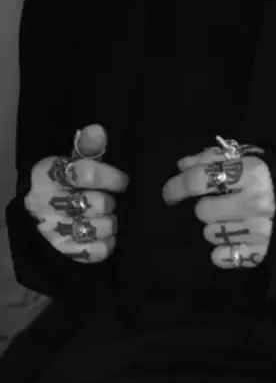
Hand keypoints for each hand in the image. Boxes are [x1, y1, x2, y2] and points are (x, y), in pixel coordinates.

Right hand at [24, 124, 128, 263]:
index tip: (123, 181)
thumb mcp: (73, 162)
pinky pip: (99, 250)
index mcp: (47, 174)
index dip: (111, 177)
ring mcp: (54, 230)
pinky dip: (108, 243)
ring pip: (100, 227)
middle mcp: (45, 203)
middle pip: (98, 203)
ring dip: (110, 223)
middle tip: (108, 202)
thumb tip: (99, 130)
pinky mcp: (66, 252)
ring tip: (106, 219)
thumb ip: (88, 148)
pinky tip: (103, 236)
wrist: (44, 219)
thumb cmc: (66, 186)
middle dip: (109, 202)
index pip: (85, 173)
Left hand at [162, 147, 275, 268]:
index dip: (176, 186)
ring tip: (234, 221)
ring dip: (216, 227)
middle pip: (202, 211)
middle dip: (207, 206)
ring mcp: (258, 231)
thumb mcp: (255, 158)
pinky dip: (223, 251)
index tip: (170, 194)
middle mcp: (253, 203)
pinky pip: (222, 257)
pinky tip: (235, 241)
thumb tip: (182, 166)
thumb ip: (216, 158)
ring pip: (210, 234)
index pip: (198, 180)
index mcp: (252, 173)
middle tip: (223, 203)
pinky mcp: (262, 254)